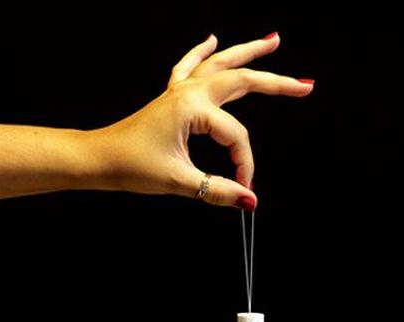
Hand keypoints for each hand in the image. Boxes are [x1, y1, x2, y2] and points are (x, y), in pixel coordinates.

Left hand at [80, 32, 313, 209]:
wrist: (98, 157)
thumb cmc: (130, 164)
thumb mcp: (178, 180)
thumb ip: (217, 190)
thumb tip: (250, 200)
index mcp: (193, 108)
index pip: (236, 136)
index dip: (245, 164)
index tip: (244, 187)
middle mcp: (189, 92)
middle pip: (242, 80)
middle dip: (276, 82)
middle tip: (305, 85)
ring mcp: (179, 91)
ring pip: (220, 64)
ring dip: (247, 52)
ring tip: (273, 40)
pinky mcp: (171, 97)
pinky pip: (190, 66)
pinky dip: (202, 52)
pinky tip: (212, 39)